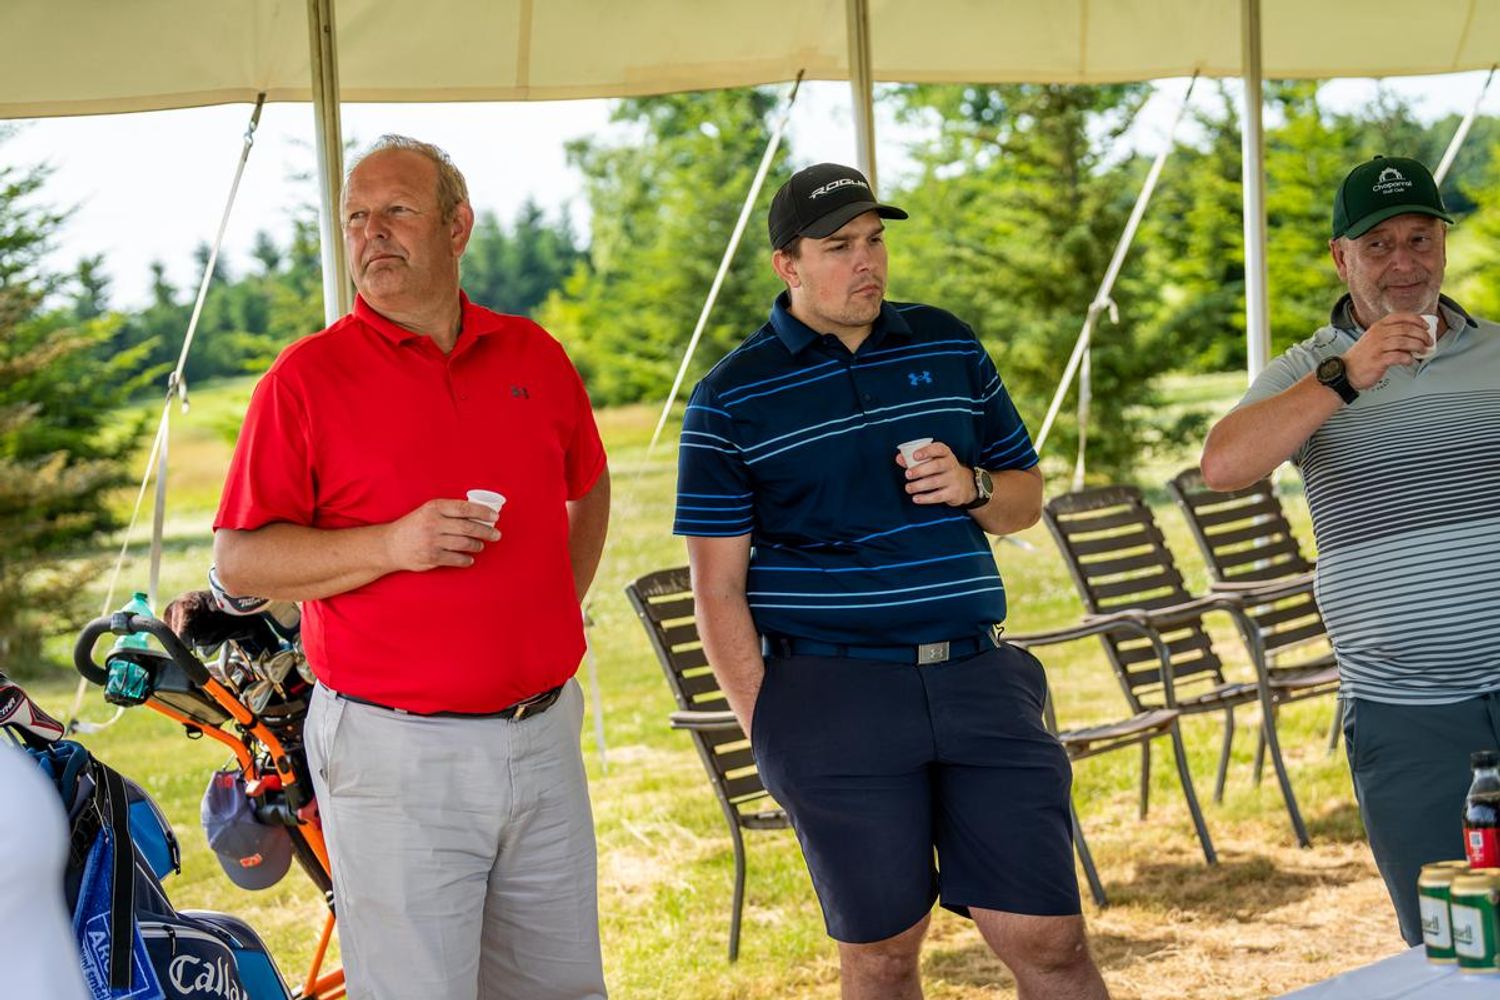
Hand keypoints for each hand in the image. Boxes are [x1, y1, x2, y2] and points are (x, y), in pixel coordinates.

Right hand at [383, 499, 500, 571]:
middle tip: (496, 535)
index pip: (465, 508)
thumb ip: (450, 511)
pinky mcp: (431, 557)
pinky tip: (469, 558)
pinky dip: (466, 560)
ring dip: (477, 545)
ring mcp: (432, 541)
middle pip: (468, 527)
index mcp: (434, 507)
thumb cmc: (415, 526)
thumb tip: (480, 514)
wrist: (390, 545)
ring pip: (465, 544)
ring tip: (480, 546)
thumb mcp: (429, 511)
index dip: (483, 512)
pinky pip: (456, 559)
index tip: (495, 517)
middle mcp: (433, 523)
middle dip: (487, 532)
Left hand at [896, 440, 976, 506]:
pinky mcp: (953, 493)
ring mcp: (953, 479)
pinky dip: (926, 498)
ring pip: (936, 482)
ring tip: (908, 488)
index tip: (914, 456)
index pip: (938, 449)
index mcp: (945, 453)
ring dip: (919, 485)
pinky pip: (938, 496)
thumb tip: (899, 458)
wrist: (964, 484)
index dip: (926, 451)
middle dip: (920, 470)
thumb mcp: (932, 460)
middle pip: (937, 466)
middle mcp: (951, 464)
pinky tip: (916, 498)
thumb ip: (914, 459)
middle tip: (907, 474)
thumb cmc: (941, 469)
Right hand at [1342, 313, 1432, 388]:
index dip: (1417, 320)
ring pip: (1404, 342)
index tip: (1426, 326)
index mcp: (1378, 326)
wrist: (1346, 371)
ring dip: (1417, 346)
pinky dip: (1407, 358)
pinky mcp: (1377, 360)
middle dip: (1422, 335)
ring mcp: (1377, 347)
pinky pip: (1397, 357)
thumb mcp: (1375, 339)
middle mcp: (1377, 334)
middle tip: (1429, 341)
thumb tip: (1416, 335)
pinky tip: (1410, 361)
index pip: (1401, 316)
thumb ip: (1391, 334)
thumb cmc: (1364, 356)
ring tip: (1423, 351)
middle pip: (1406, 329)